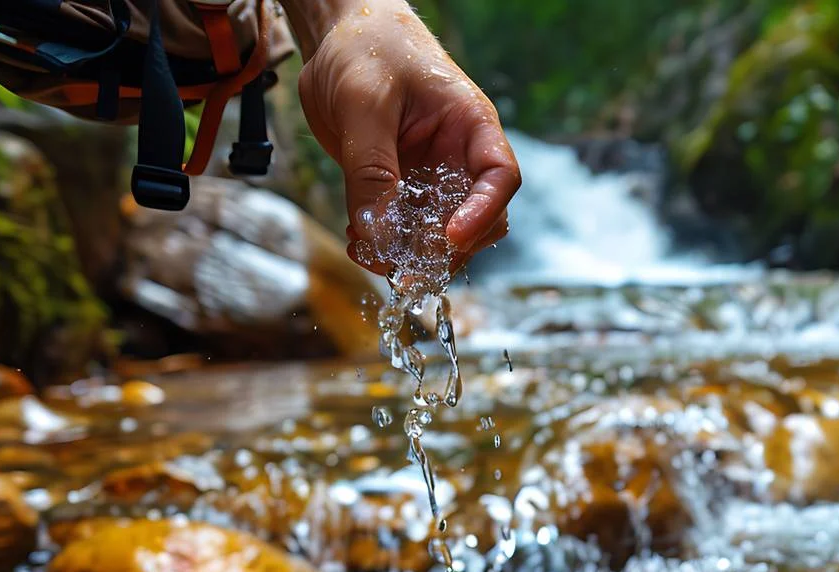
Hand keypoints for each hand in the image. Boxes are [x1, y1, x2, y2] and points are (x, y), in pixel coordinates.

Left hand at [287, 0, 518, 273]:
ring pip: (439, 232)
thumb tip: (376, 230)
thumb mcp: (364, 104)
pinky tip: (360, 240)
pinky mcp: (401, 185)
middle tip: (406, 270)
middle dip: (444, 250)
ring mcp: (431, 174)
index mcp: (471, 125)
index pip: (499, 177)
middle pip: (477, 219)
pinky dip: (386, 241)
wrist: (339, 32)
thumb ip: (371, 167)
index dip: (483, 212)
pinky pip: (404, 226)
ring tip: (371, 255)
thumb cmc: (366, 49)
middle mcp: (459, 156)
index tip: (450, 236)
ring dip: (412, 253)